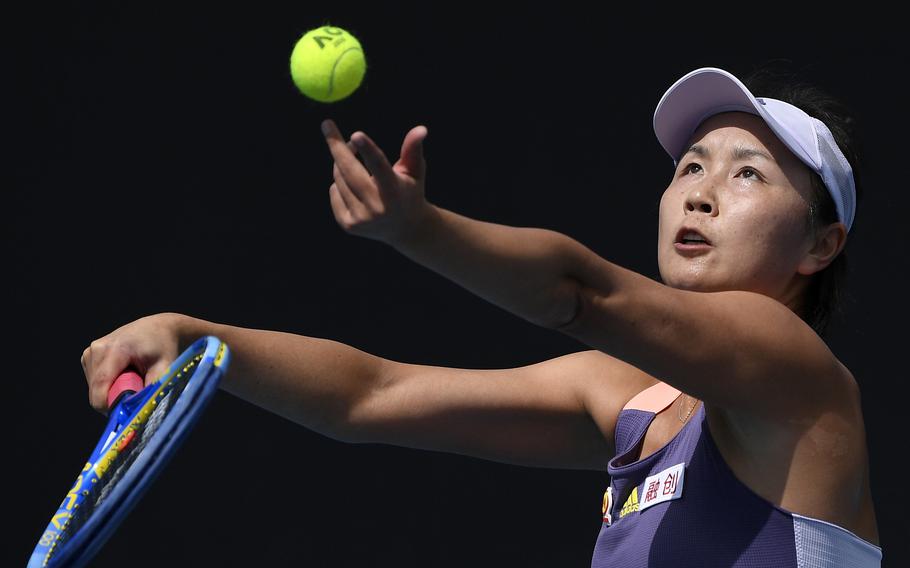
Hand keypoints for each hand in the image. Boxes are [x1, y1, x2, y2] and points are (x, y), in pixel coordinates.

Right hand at [80, 313, 182, 412]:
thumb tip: (140, 412)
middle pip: (96, 391)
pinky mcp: (88, 356)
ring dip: (112, 391)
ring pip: (94, 389)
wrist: (157, 328)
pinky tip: (124, 372)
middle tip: (137, 388)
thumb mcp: (165, 367)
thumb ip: (152, 389)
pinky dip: (109, 384)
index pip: (101, 387)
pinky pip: (94, 382)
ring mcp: (90, 352)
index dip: (111, 406)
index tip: (129, 411)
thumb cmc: (164, 347)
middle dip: (115, 398)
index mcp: (115, 349)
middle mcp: (97, 348)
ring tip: (132, 377)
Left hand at [322, 119, 432, 244]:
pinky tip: (356, 190)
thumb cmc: (410, 191)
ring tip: (358, 166)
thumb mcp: (415, 170)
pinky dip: (340, 184)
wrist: (406, 229)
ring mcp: (360, 219)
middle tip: (327, 125)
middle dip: (337, 146)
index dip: (368, 150)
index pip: (379, 167)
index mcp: (395, 192)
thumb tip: (421, 128)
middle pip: (349, 171)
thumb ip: (413, 149)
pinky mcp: (348, 225)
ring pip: (339, 179)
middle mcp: (376, 208)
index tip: (356, 134)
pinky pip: (334, 192)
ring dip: (342, 165)